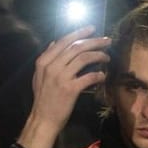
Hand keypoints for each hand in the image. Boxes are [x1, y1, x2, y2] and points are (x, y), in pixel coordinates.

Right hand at [17, 28, 111, 147]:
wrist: (43, 119)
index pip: (63, 41)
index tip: (92, 28)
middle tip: (107, 40)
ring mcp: (61, 77)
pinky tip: (103, 76)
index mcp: (43, 61)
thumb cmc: (44, 97)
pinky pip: (89, 76)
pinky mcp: (70, 89)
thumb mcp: (39, 75)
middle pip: (76, 47)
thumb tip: (54, 42)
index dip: (79, 33)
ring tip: (107, 57)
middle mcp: (51, 66)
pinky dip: (98, 75)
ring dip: (99, 55)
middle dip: (94, 41)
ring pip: (84, 58)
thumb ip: (47, 58)